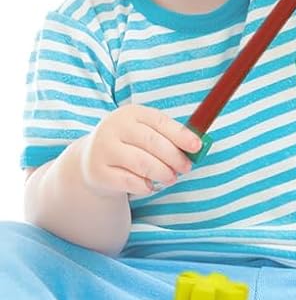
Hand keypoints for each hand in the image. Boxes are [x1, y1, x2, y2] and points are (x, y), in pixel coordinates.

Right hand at [80, 105, 198, 198]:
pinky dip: (145, 186)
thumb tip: (199, 147)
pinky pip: (130, 181)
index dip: (180, 135)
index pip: (159, 121)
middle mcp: (114, 127)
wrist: (93, 161)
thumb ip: (170, 138)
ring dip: (163, 173)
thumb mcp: (148, 134)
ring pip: (142, 163)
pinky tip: (148, 185)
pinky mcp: (99, 171)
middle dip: (174, 157)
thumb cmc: (132, 146)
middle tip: (186, 168)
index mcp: (131, 113)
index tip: (197, 147)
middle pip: (152, 143)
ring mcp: (103, 148)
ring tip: (170, 178)